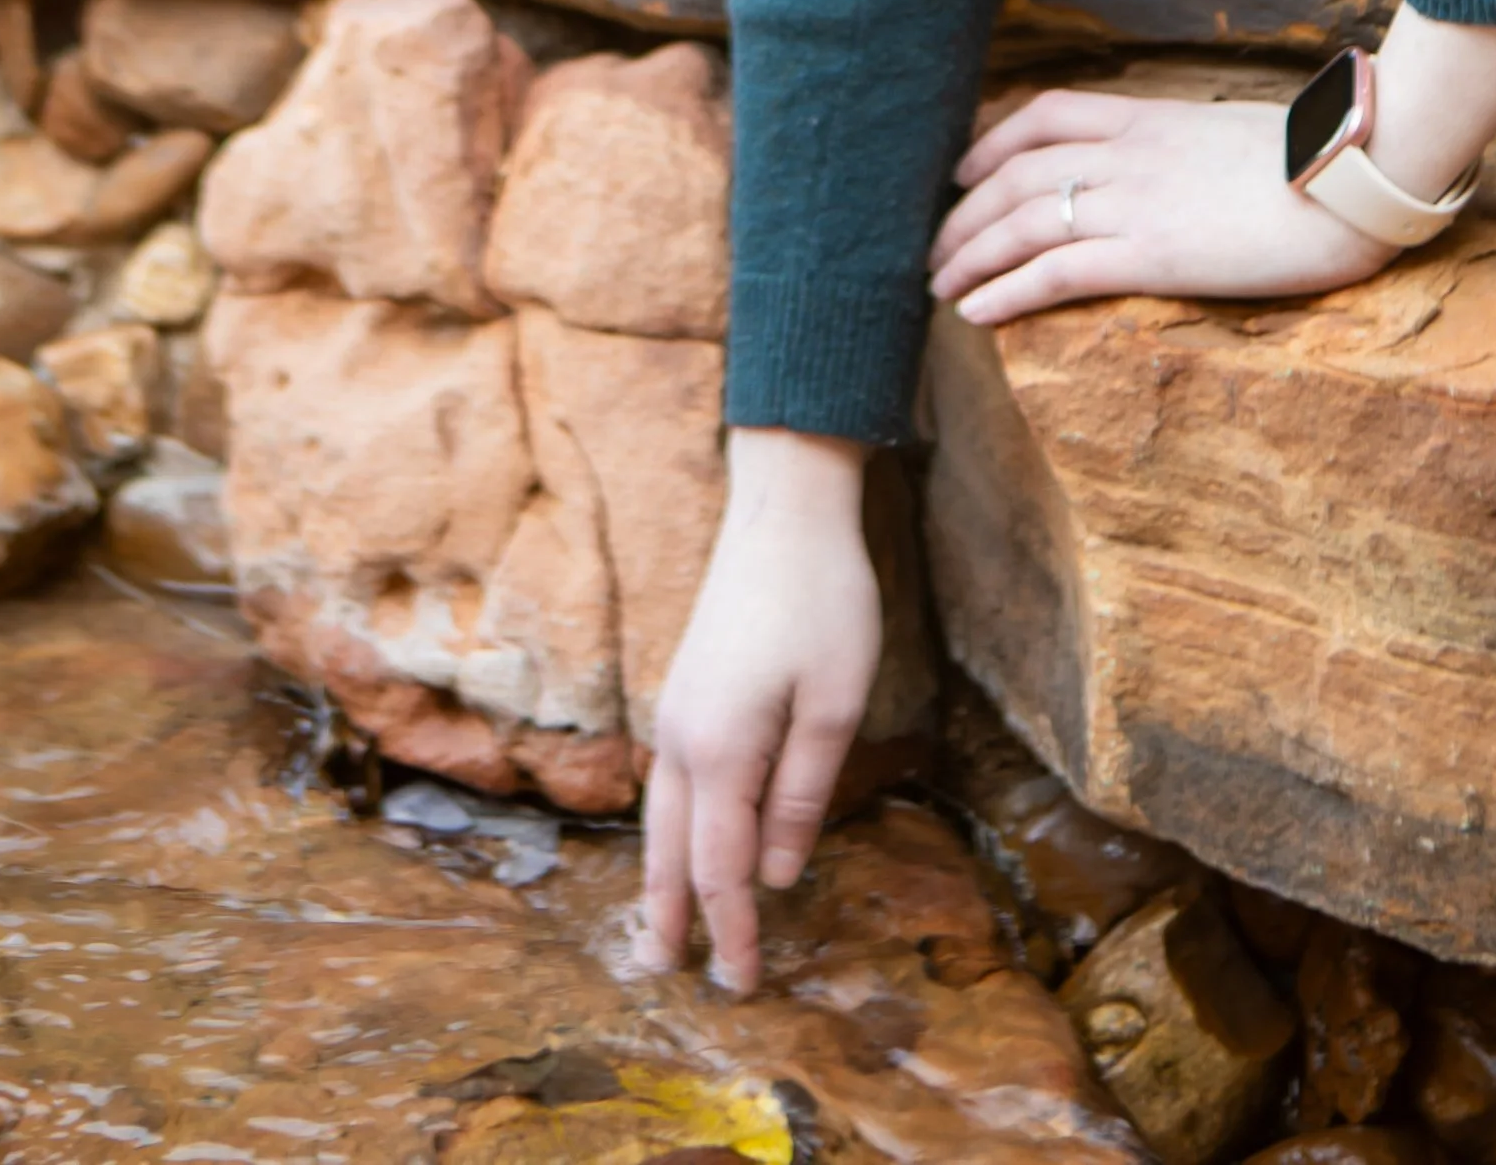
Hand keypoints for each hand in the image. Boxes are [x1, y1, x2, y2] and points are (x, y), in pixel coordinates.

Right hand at [632, 428, 879, 997]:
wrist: (782, 511)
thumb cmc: (823, 601)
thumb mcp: (835, 703)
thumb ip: (802, 793)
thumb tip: (775, 873)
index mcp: (719, 750)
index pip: (720, 868)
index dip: (731, 931)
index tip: (742, 984)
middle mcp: (680, 740)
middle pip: (670, 853)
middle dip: (674, 919)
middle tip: (670, 979)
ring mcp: (674, 713)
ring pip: (660, 819)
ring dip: (661, 878)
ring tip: (661, 931)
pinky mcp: (683, 691)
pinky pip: (667, 784)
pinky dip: (669, 831)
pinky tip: (682, 843)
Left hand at [928, 8, 1495, 330]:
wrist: (1354, 178)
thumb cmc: (1319, 162)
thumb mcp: (1239, 135)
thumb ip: (1194, 146)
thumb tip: (1188, 165)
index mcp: (1151, 116)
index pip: (1046, 114)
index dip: (992, 142)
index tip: (963, 170)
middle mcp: (1128, 154)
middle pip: (1016, 174)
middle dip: (965, 213)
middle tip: (934, 246)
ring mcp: (1134, 202)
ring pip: (1021, 223)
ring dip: (969, 256)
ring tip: (937, 286)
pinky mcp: (1148, 255)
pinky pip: (1053, 272)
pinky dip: (1004, 290)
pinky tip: (975, 312)